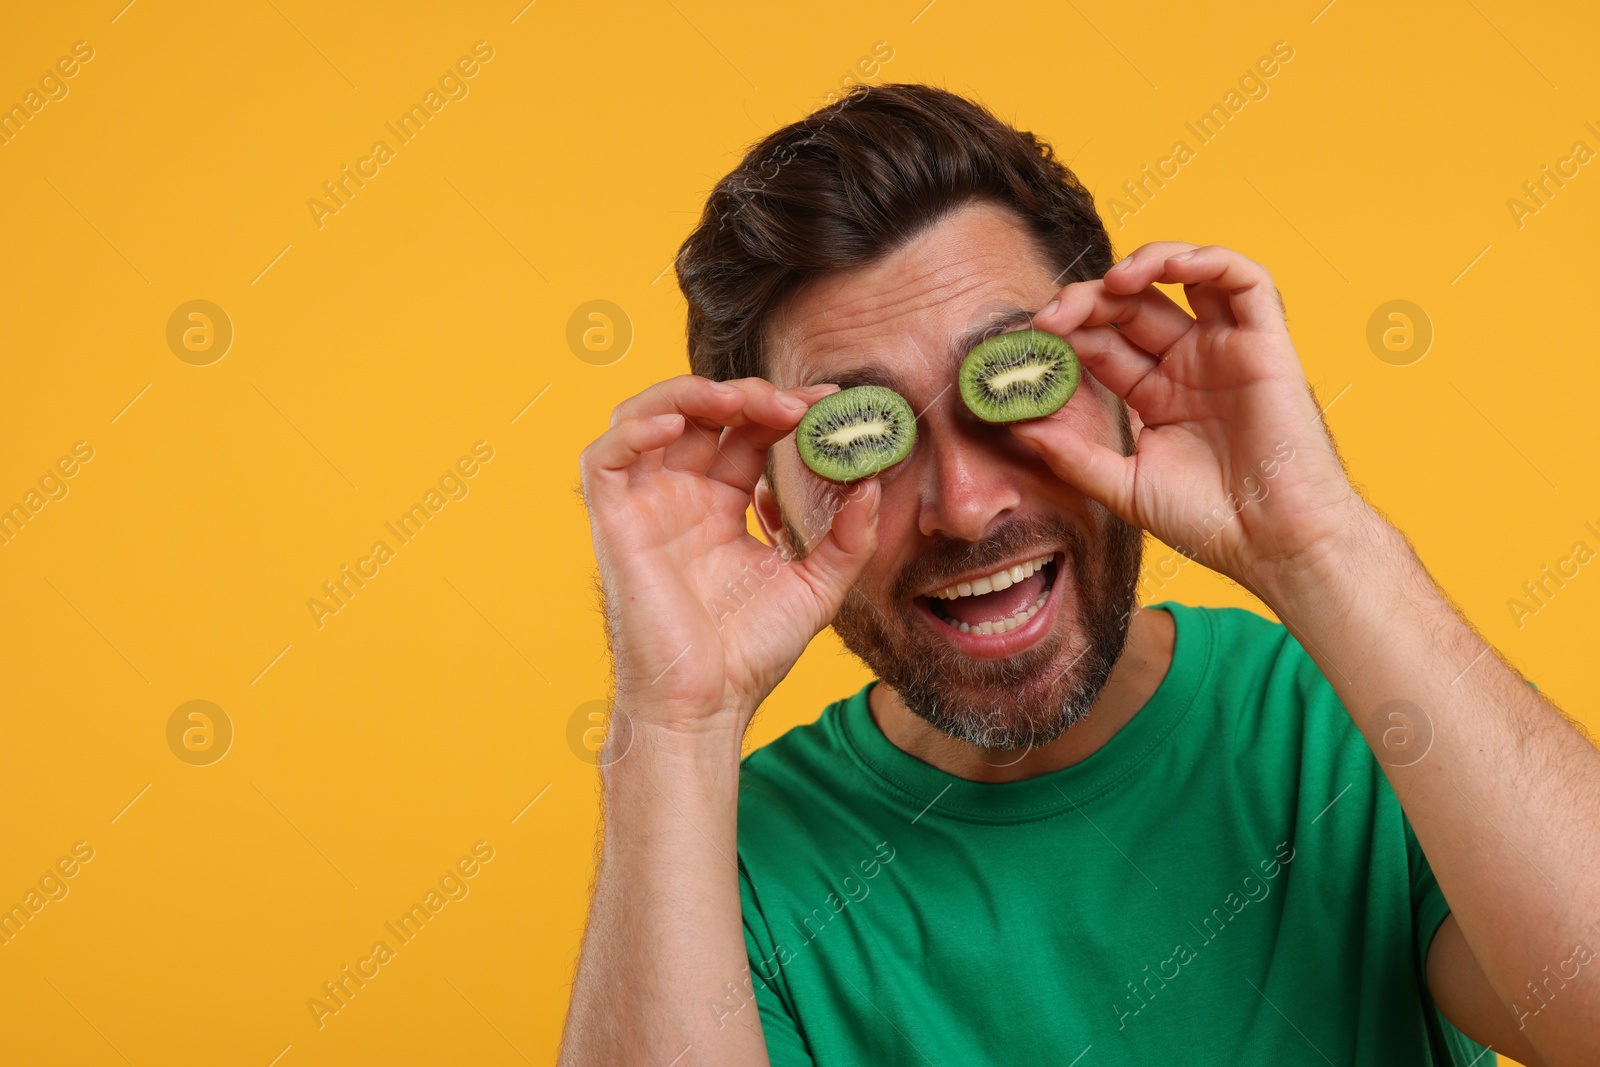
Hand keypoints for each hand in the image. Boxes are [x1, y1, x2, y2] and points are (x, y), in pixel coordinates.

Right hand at [579, 374, 881, 737]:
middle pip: (702, 414)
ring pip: (648, 417)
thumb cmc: (749, 655)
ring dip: (693, 395)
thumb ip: (848, 538)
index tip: (829, 404)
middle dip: (749, 395)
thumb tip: (871, 482)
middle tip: (797, 404)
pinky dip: (636, 427)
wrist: (705, 706)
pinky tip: (681, 423)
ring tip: (743, 401)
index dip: (783, 408)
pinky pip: (605, 456)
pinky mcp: (614, 522)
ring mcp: (644, 506)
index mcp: (718, 506)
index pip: (746, 433)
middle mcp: (678, 497)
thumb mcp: (817, 587)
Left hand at [1017, 242, 1366, 597]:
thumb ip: (1072, 455)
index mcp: (1156, 394)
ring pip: (1186, 278)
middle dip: (1089, 302)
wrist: (1273, 545)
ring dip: (1144, 265)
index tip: (1029, 343)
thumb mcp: (1124, 487)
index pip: (1102, 344)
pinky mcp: (1266, 344)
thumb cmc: (1209, 522)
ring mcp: (1227, 351)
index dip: (1067, 334)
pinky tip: (1165, 269)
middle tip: (1051, 318)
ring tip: (1108, 283)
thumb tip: (1017, 425)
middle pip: (1132, 307)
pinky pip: (1244, 280)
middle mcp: (1189, 365)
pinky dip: (1206, 259)